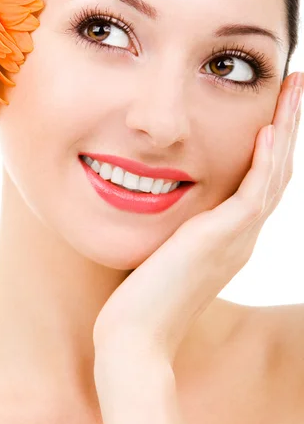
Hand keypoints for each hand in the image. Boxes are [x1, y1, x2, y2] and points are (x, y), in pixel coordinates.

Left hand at [93, 73, 302, 362]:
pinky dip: (263, 161)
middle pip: (275, 172)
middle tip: (295, 86)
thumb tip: (154, 201)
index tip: (271, 110)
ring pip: (273, 176)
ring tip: (294, 90)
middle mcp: (241, 237)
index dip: (270, 145)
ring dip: (285, 130)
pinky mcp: (221, 241)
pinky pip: (253, 194)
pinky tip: (267, 130)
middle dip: (286, 125)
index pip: (259, 182)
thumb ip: (172, 230)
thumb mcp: (162, 253)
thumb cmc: (140, 299)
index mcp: (229, 238)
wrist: (136, 338)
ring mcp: (236, 239)